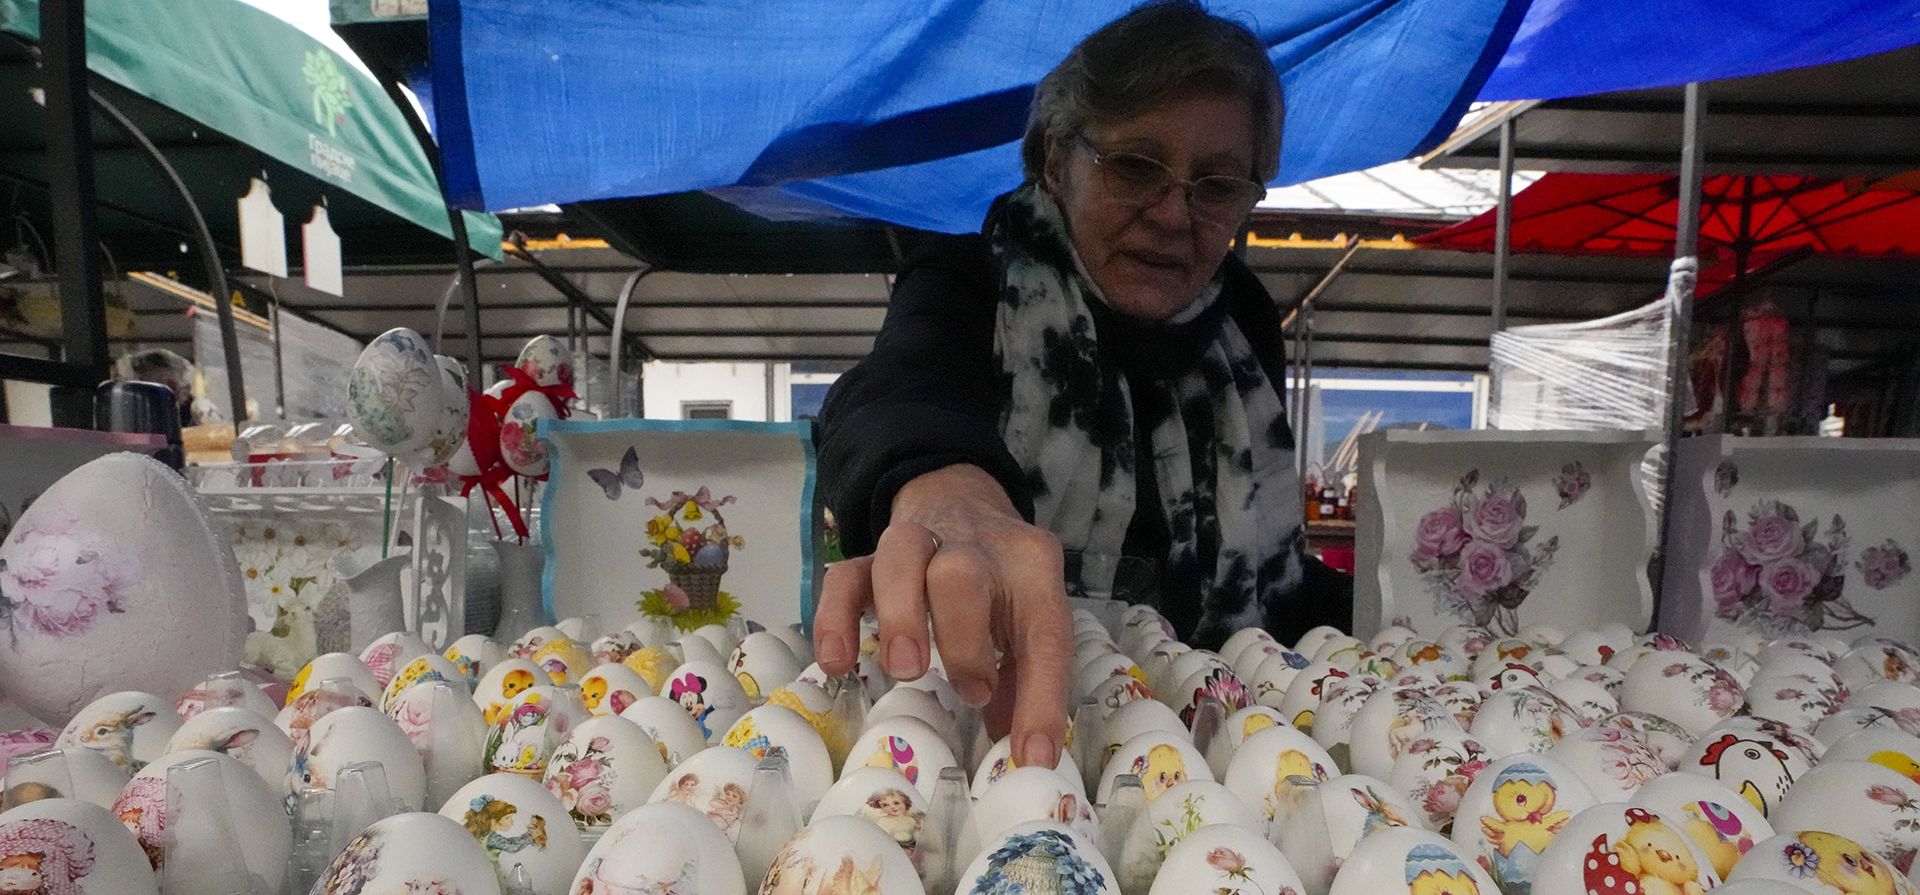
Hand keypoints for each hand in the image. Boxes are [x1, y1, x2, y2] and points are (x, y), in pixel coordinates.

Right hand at [814, 464, 1071, 767]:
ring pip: (901, 555)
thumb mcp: (1030, 619)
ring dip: (901, 616)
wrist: (960, 499)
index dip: (1041, 698)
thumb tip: (1024, 757)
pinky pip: (844, 577)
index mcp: (1033, 568)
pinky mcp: (868, 557)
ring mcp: (919, 544)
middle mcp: (977, 547)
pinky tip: (836, 663)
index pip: (1044, 631)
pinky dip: (836, 619)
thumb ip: (1028, 684)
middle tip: (970, 693)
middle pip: (961, 574)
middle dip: (962, 639)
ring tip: (905, 669)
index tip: (1031, 756)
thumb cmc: (1001, 583)